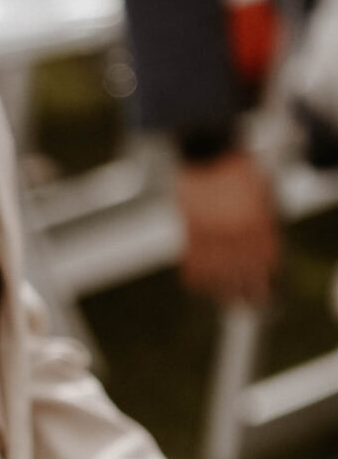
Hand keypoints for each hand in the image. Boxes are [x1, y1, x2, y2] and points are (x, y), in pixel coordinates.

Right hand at [176, 152, 279, 306]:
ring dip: (221, 294)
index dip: (270, 291)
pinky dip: (197, 281)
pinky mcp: (189, 235)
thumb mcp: (267, 199)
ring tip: (225, 299)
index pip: (269, 272)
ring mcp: (212, 236)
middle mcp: (237, 235)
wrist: (209, 152)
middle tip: (246, 306)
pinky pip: (193, 271)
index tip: (269, 303)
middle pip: (244, 283)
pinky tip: (203, 281)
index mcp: (262, 226)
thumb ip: (268, 231)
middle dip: (246, 299)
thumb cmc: (243, 174)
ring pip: (217, 282)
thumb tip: (269, 264)